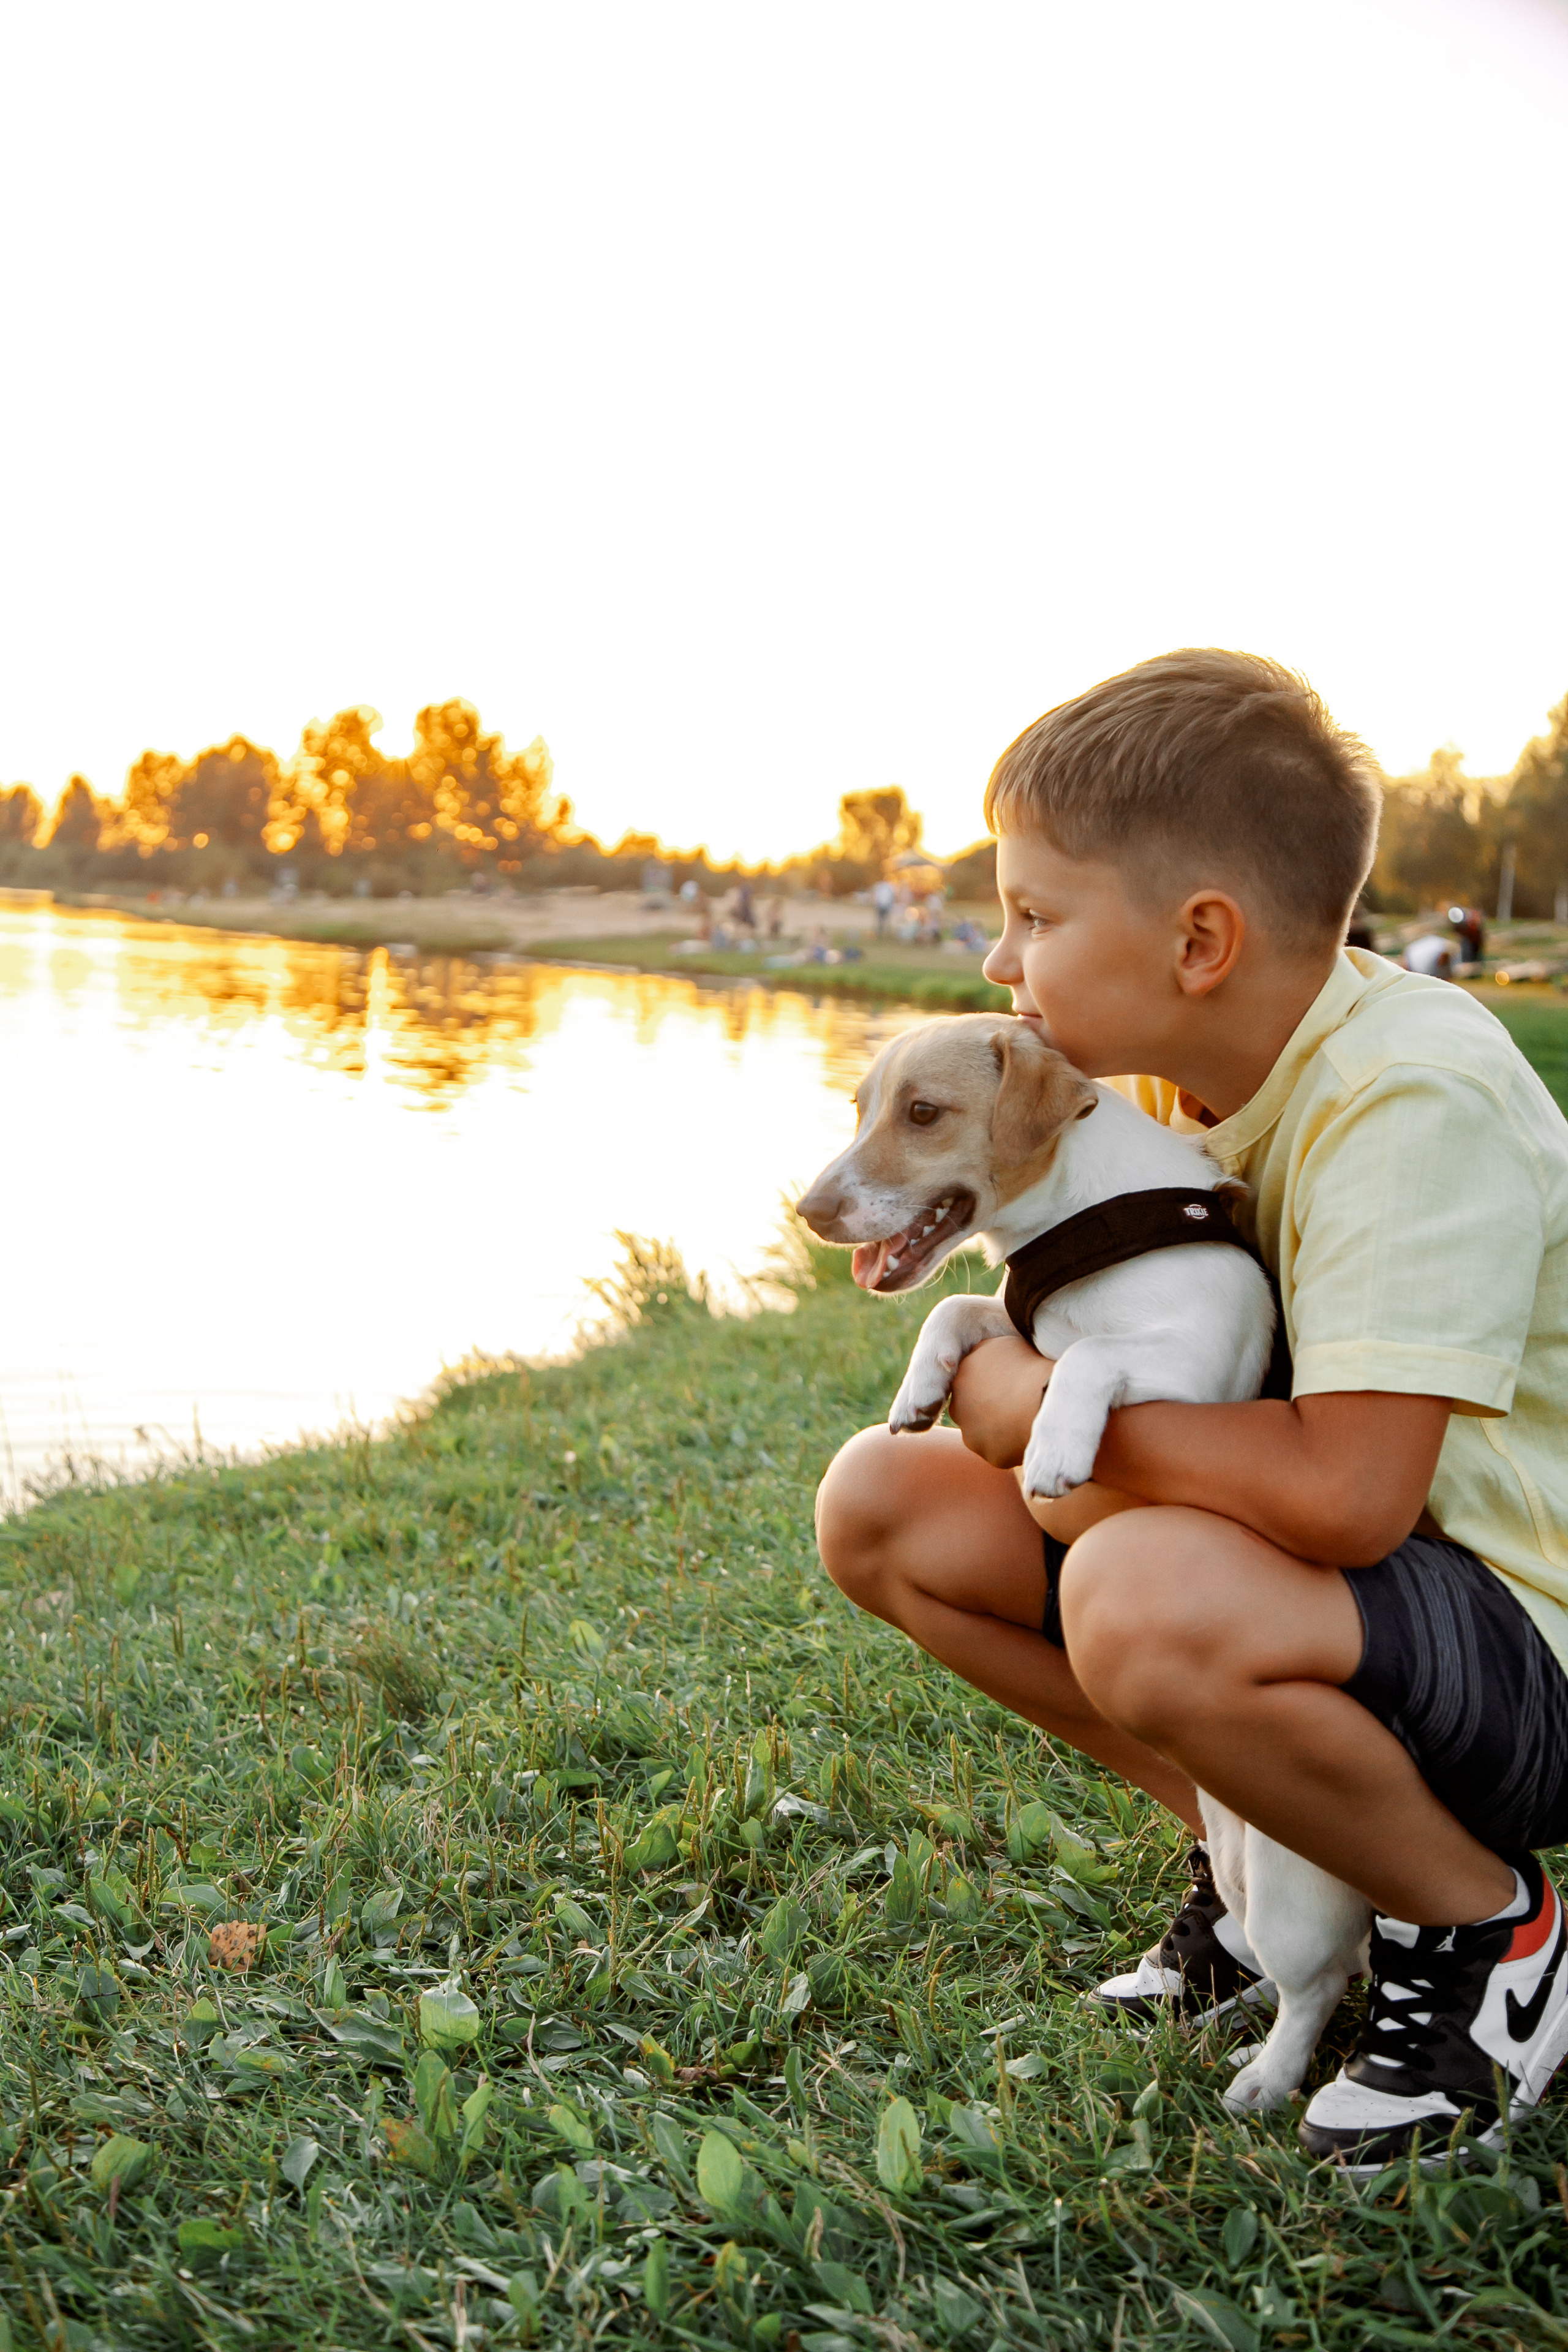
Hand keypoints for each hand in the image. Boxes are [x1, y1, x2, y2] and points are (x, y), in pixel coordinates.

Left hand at [948, 1334, 1052, 1466]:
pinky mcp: (991, 1455)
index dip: (987, 1384)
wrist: (1044, 1396)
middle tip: (1012, 1404)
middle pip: (970, 1411)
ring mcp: (973, 1435)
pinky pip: (1002, 1451)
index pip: (967, 1383)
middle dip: (986, 1409)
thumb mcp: (1003, 1345)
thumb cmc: (1029, 1365)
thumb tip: (986, 1359)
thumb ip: (985, 1355)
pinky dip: (1013, 1446)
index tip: (1006, 1384)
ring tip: (1024, 1419)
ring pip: (984, 1434)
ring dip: (998, 1429)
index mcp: (961, 1378)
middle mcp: (958, 1407)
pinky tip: (1029, 1434)